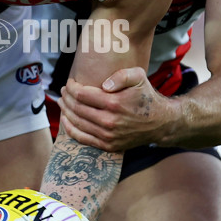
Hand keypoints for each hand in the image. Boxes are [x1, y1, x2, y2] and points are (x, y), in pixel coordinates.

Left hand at [58, 69, 177, 151]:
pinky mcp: (108, 146)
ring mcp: (108, 136)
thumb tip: (103, 84)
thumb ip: (121, 75)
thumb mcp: (138, 77)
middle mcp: (109, 121)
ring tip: (62, 102)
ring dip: (65, 111)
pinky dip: (70, 128)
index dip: (71, 87)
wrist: (159, 123)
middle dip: (66, 98)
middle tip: (63, 91)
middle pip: (76, 108)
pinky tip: (65, 119)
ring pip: (77, 123)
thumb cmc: (146, 97)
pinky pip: (82, 138)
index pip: (81, 94)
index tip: (70, 82)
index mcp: (114, 103)